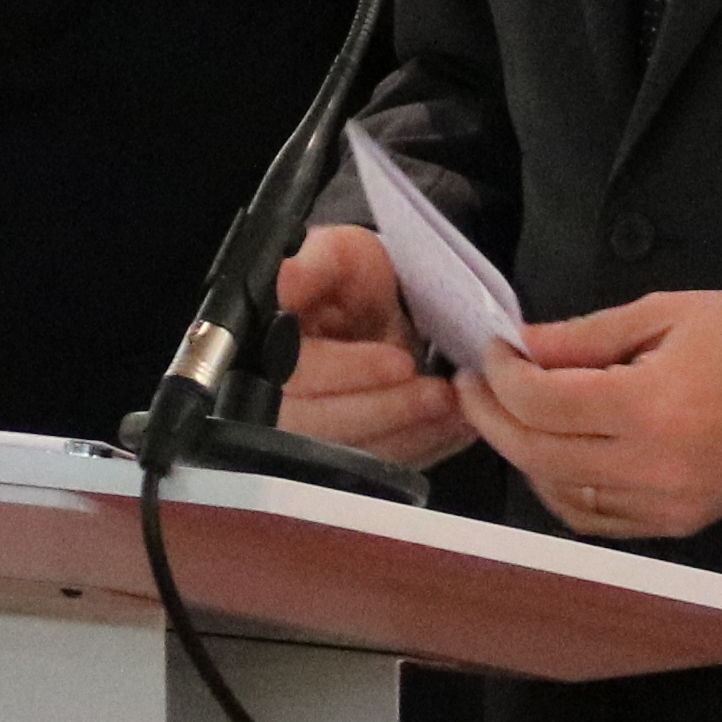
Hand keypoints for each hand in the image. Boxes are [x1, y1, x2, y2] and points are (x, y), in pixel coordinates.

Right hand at [272, 226, 471, 470]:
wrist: (365, 310)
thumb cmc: (346, 280)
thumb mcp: (334, 255)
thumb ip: (314, 265)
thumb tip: (285, 277)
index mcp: (265, 347)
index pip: (295, 373)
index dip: (347, 372)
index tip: (400, 362)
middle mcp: (273, 400)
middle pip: (319, 427)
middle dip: (387, 410)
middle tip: (440, 394)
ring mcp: (307, 435)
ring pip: (350, 456)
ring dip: (410, 436)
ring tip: (456, 409)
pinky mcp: (344, 456)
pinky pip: (376, 466)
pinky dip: (422, 449)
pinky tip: (454, 427)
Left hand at [468, 289, 721, 543]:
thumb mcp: (663, 314)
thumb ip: (581, 337)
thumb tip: (516, 347)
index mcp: (649, 405)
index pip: (541, 402)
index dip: (500, 375)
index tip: (490, 351)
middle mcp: (650, 466)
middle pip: (537, 452)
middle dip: (493, 416)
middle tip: (476, 384)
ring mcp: (662, 504)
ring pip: (556, 493)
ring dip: (523, 454)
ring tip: (513, 415)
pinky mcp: (673, 525)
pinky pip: (592, 518)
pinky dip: (559, 489)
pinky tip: (553, 455)